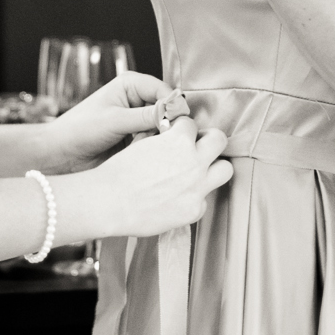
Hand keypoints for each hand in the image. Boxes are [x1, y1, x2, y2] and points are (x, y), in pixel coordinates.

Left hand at [46, 72, 169, 171]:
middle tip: (151, 138)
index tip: (176, 124)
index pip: (164, 90)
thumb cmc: (79, 130)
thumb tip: (176, 114)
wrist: (60, 154)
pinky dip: (148, 148)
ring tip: (135, 146)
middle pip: (166, 109)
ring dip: (154, 139)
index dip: (172, 106)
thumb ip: (147, 117)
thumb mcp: (115, 121)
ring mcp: (137, 120)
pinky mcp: (136, 138)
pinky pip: (153, 142)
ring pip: (162, 128)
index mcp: (131, 84)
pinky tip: (134, 153)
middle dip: (162, 125)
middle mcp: (137, 99)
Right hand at [86, 116, 231, 236]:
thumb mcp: (141, 144)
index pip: (192, 124)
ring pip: (225, 169)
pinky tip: (180, 198)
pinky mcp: (194, 210)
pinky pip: (205, 200)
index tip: (179, 135)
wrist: (109, 202)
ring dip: (213, 167)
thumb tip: (170, 135)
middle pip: (219, 140)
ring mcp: (197, 187)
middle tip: (199, 147)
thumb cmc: (118, 173)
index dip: (183, 129)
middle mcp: (194, 162)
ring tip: (199, 171)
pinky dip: (194, 198)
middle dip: (209, 140)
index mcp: (179, 141)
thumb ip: (162, 139)